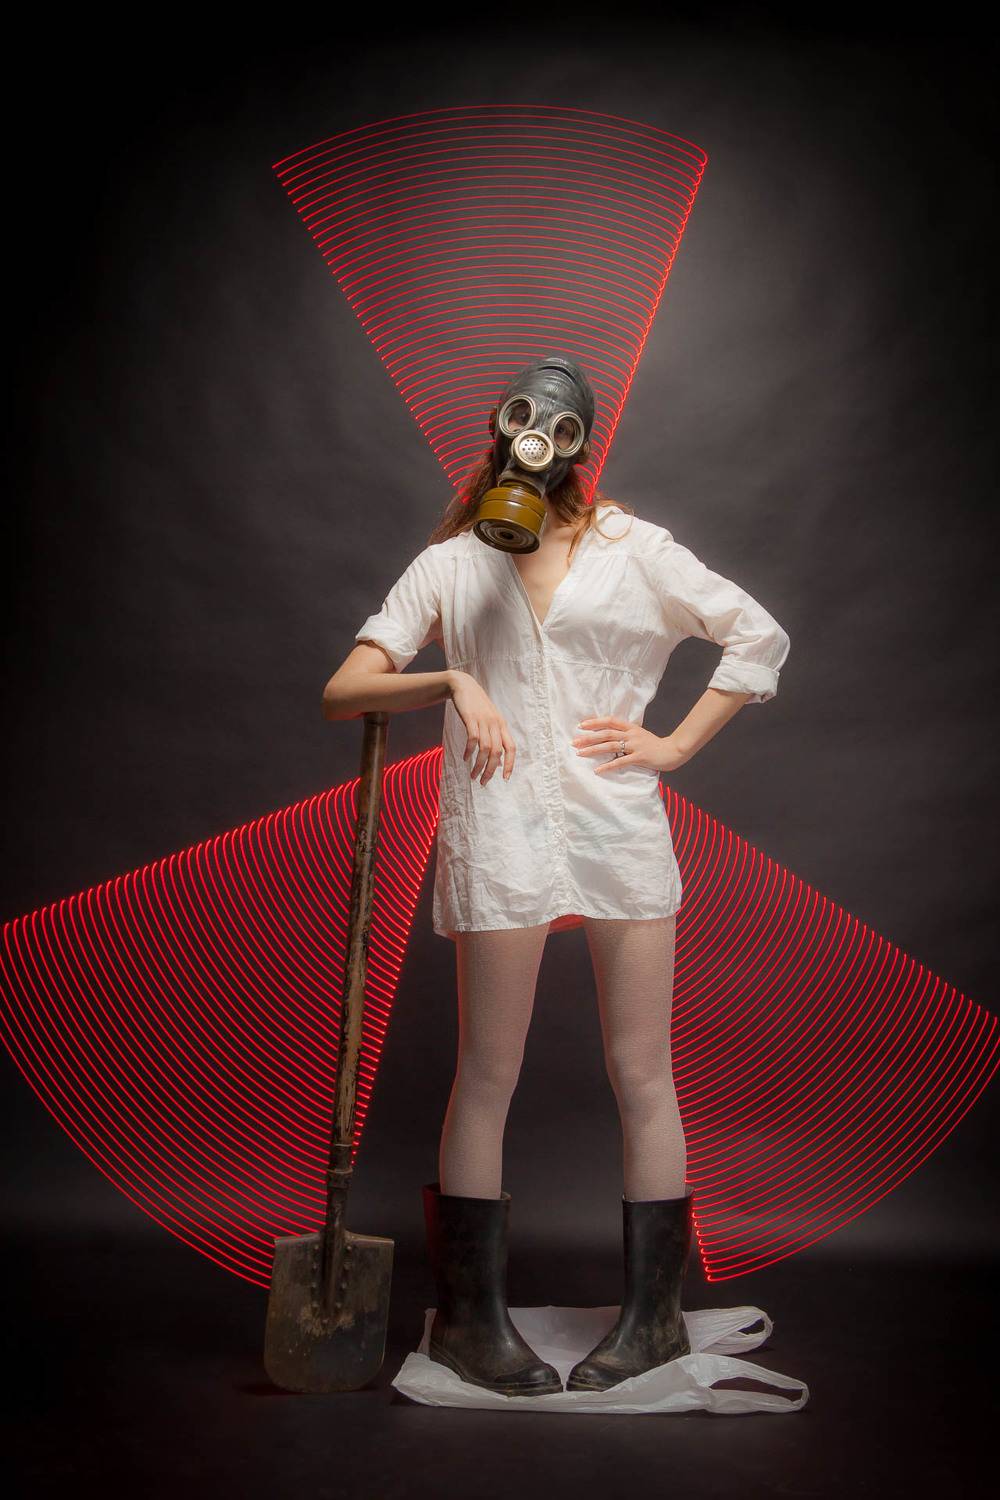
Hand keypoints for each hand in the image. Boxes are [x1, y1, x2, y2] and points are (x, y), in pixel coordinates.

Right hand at [450, 671, 516, 784]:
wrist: (463, 686)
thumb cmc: (477, 706)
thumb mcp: (490, 721)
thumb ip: (495, 739)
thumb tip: (498, 763)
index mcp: (502, 726)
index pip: (511, 748)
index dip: (510, 764)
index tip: (505, 779)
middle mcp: (495, 724)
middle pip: (497, 752)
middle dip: (490, 770)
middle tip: (483, 782)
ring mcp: (483, 720)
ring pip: (485, 748)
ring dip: (479, 765)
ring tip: (473, 775)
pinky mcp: (470, 718)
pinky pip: (472, 738)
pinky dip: (469, 751)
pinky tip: (465, 758)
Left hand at [571, 717, 688, 774]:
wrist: (674, 750)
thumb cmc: (655, 745)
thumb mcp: (640, 735)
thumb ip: (627, 735)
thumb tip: (610, 737)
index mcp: (631, 728)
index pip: (610, 721)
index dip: (595, 722)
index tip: (581, 725)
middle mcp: (631, 734)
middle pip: (606, 733)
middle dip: (588, 737)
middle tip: (574, 742)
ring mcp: (635, 745)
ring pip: (610, 746)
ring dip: (593, 750)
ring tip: (580, 754)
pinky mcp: (640, 757)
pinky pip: (620, 762)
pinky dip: (608, 766)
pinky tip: (597, 770)